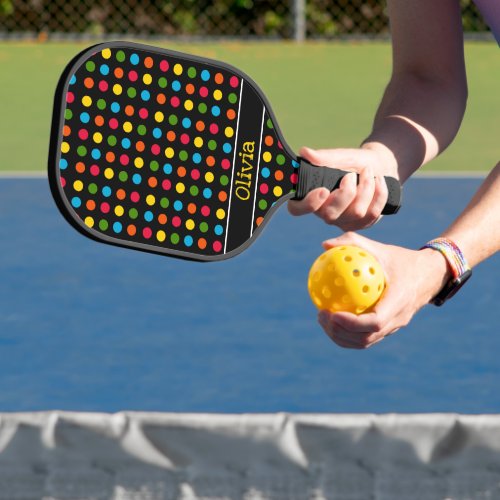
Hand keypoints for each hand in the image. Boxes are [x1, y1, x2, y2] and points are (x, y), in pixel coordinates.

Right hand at [288, 145, 397, 230]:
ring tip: (368, 172)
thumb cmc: (354, 162)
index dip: (308, 204)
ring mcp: (343, 221)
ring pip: (356, 213)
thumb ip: (324, 157)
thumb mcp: (341, 156)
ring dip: (366, 187)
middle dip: (346, 193)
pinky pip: (372, 214)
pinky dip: (379, 193)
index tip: (323, 190)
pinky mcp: (361, 224)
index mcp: (311, 196)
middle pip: (330, 215)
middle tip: (351, 175)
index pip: (297, 209)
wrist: (379, 167)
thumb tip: (304, 152)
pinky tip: (379, 181)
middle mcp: (324, 212)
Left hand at [316, 232, 450, 348]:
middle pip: (366, 338)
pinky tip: (331, 318)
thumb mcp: (380, 248)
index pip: (375, 322)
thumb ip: (353, 243)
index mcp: (399, 301)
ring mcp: (394, 327)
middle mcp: (398, 319)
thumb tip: (324, 245)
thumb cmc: (401, 259)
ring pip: (365, 342)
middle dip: (339, 332)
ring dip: (341, 336)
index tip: (332, 313)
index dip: (352, 323)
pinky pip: (366, 337)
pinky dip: (347, 334)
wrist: (429, 275)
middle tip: (321, 315)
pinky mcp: (389, 329)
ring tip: (322, 319)